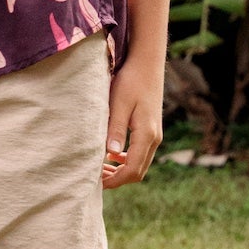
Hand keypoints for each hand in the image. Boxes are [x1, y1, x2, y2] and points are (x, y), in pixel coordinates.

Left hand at [102, 53, 164, 187]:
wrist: (147, 64)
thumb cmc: (130, 81)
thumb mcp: (118, 104)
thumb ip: (115, 129)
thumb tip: (110, 154)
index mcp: (146, 134)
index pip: (132, 169)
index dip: (115, 180)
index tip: (96, 184)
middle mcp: (154, 138)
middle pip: (138, 171)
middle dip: (117, 179)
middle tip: (94, 179)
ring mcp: (154, 134)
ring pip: (139, 163)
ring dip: (121, 169)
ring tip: (99, 169)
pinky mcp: (151, 129)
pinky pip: (140, 152)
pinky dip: (126, 159)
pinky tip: (111, 154)